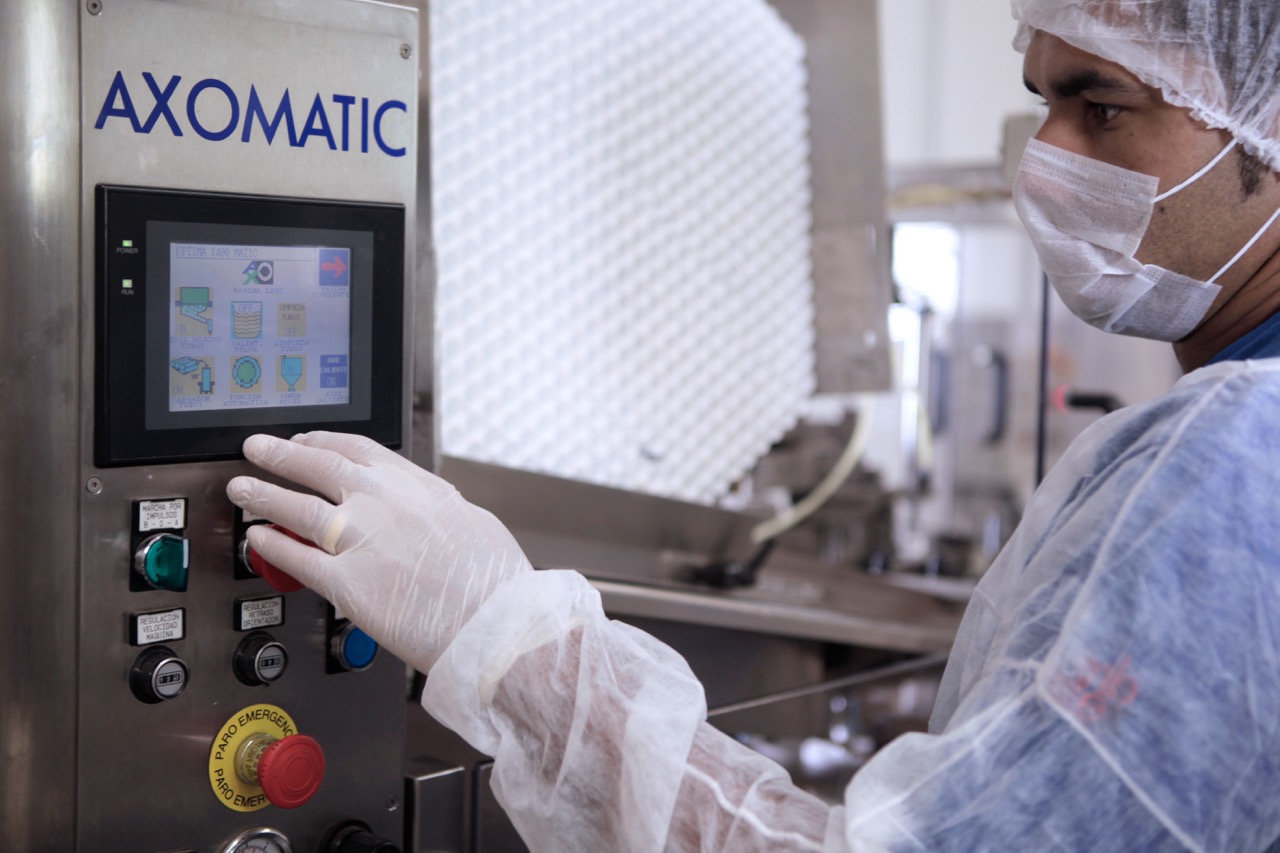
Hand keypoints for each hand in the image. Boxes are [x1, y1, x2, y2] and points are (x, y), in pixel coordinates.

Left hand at [226, 432, 532, 672]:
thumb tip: (425, 511)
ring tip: (240, 488)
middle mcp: (386, 505)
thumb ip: (438, 511)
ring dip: (262, 494)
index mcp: (420, 487)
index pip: (360, 450)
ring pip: (297, 507)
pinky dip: (271, 546)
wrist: (496, 626)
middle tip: (257, 447)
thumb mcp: (475, 523)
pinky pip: (297, 558)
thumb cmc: (494, 585)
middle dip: (281, 454)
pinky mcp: (347, 583)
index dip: (325, 442)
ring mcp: (363, 541)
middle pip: (319, 467)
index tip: (307, 440)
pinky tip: (256, 539)